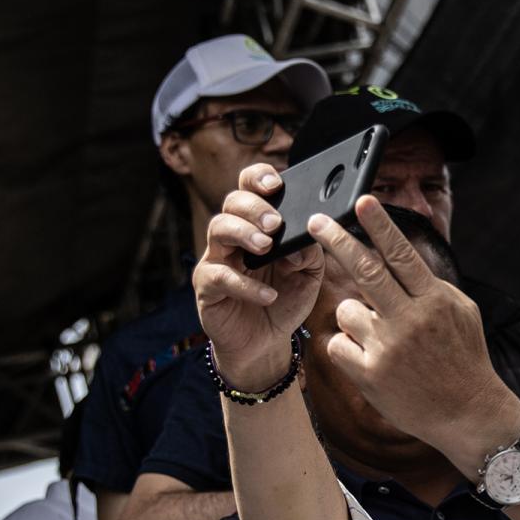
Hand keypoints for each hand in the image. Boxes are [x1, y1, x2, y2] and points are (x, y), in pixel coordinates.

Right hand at [193, 162, 328, 393]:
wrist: (266, 342)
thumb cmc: (285, 300)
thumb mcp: (309, 274)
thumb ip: (312, 251)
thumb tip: (308, 236)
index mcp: (257, 224)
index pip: (250, 187)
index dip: (258, 177)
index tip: (275, 182)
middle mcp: (233, 235)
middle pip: (232, 202)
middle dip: (254, 207)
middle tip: (275, 223)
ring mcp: (216, 259)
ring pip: (218, 228)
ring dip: (243, 232)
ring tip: (266, 247)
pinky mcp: (207, 286)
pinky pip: (220, 276)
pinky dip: (246, 285)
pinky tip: (268, 294)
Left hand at [308, 197, 519, 473]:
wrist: (468, 414)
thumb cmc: (464, 359)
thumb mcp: (461, 313)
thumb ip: (431, 287)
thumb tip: (403, 259)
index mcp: (434, 301)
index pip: (402, 254)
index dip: (381, 225)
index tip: (363, 200)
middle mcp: (410, 320)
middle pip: (366, 270)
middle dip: (338, 240)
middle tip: (317, 221)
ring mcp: (388, 348)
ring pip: (346, 310)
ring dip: (354, 317)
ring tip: (379, 337)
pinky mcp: (369, 375)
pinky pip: (338, 345)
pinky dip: (348, 348)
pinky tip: (370, 360)